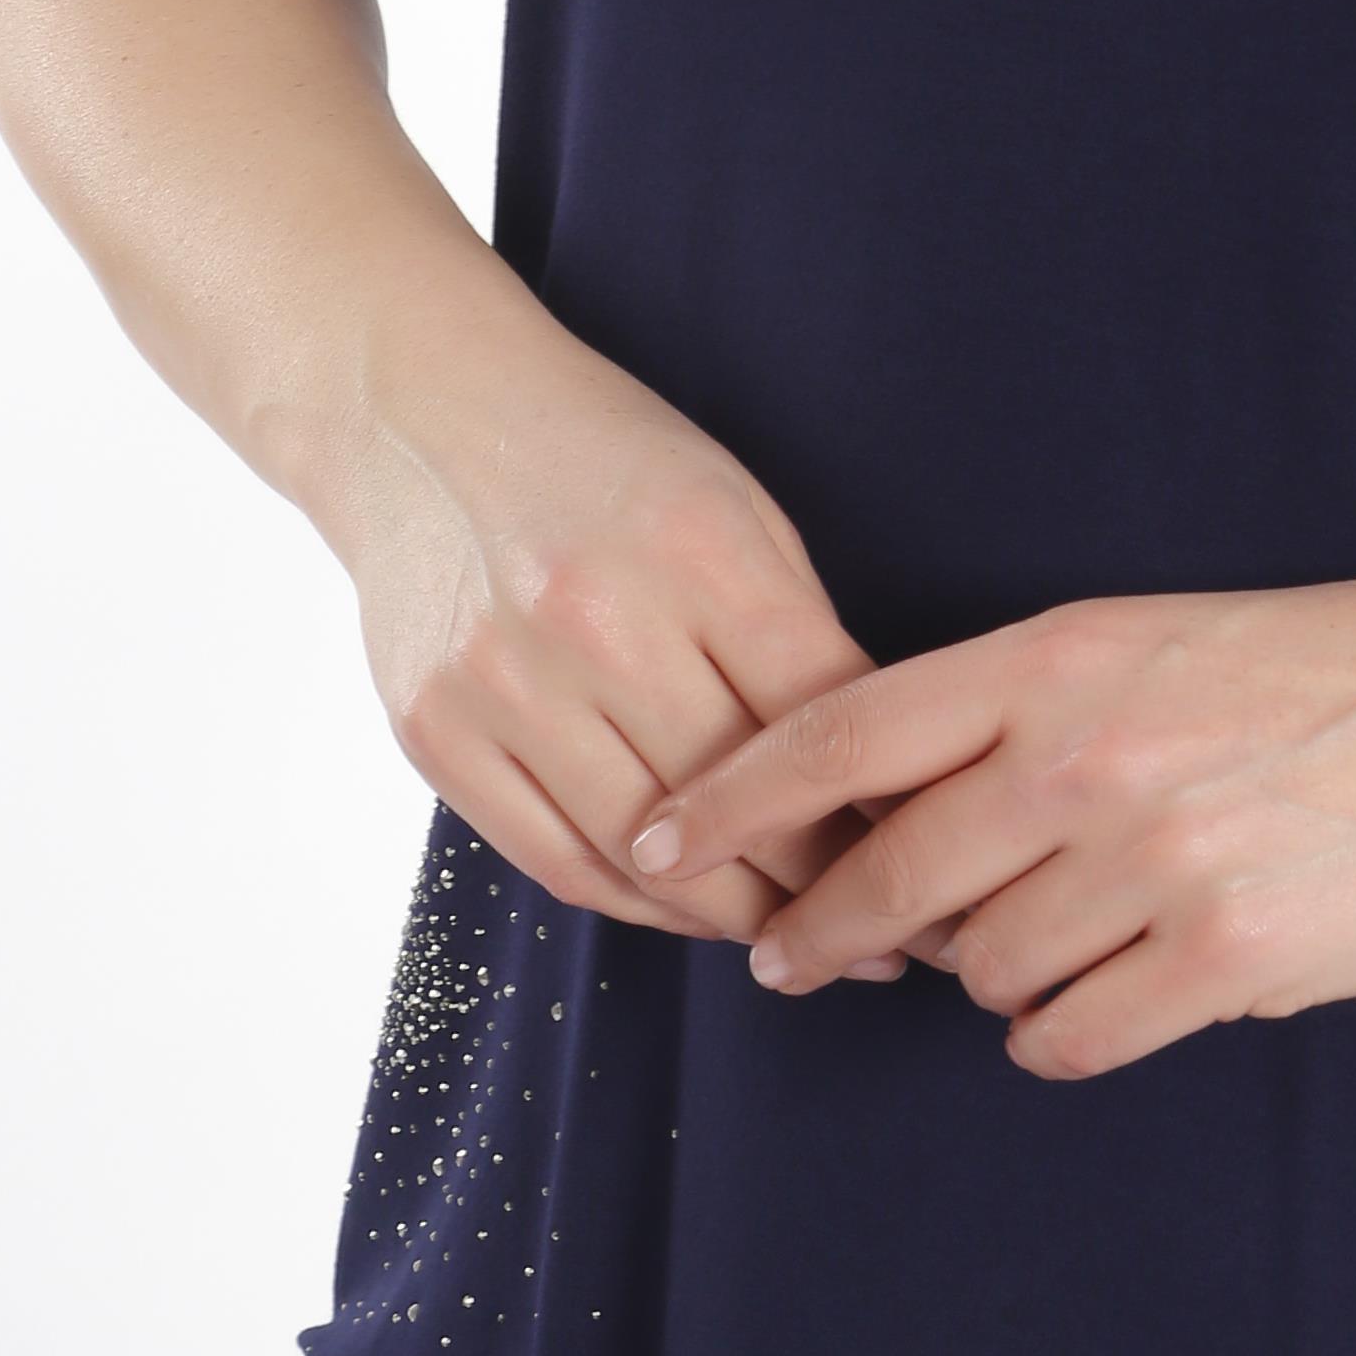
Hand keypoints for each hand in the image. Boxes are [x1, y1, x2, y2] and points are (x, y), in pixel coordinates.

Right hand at [334, 312, 902, 964]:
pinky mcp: (436, 734)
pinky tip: (692, 909)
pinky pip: (558, 862)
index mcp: (696, 546)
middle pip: (743, 802)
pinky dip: (637, 903)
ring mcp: (504, 684)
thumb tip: (876, 771)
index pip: (822, 717)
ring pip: (650, 858)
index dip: (889, 804)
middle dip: (832, 883)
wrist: (419, 413)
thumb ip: (795, 630)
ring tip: (802, 942)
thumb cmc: (603, 456)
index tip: (935, 852)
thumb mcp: (730, 504)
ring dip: (738, 917)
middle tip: (893, 937)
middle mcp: (596, 618)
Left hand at [627, 569, 1355, 1075]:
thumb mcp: (1170, 640)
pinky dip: (1064, 1034)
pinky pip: (1068, 1035)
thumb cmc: (1353, 670)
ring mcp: (1154, 862)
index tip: (650, 836)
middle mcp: (1088, 755)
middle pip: (888, 875)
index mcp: (1064, 655)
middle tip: (798, 960)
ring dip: (990, 973)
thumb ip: (1037, 704)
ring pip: (981, 967)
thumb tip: (908, 802)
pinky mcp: (1223, 959)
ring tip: (1059, 940)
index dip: (728, 793)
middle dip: (830, 932)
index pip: (842, 728)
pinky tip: (1107, 1000)